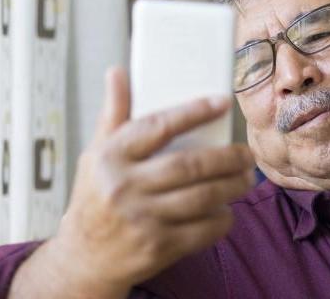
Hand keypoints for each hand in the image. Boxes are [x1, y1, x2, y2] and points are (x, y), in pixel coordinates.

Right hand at [11, 67, 254, 297]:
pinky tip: (228, 209)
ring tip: (246, 178)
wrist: (83, 257)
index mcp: (111, 156)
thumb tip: (117, 72)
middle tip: (246, 153)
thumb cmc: (96, 197)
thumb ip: (114, 113)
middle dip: (227, 158)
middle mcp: (124, 187)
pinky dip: (222, 219)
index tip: (222, 103)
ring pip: (201, 198)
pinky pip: (202, 230)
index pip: (158, 127)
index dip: (194, 112)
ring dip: (232, 186)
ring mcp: (140, 219)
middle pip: (189, 165)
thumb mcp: (97, 152)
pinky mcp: (156, 248)